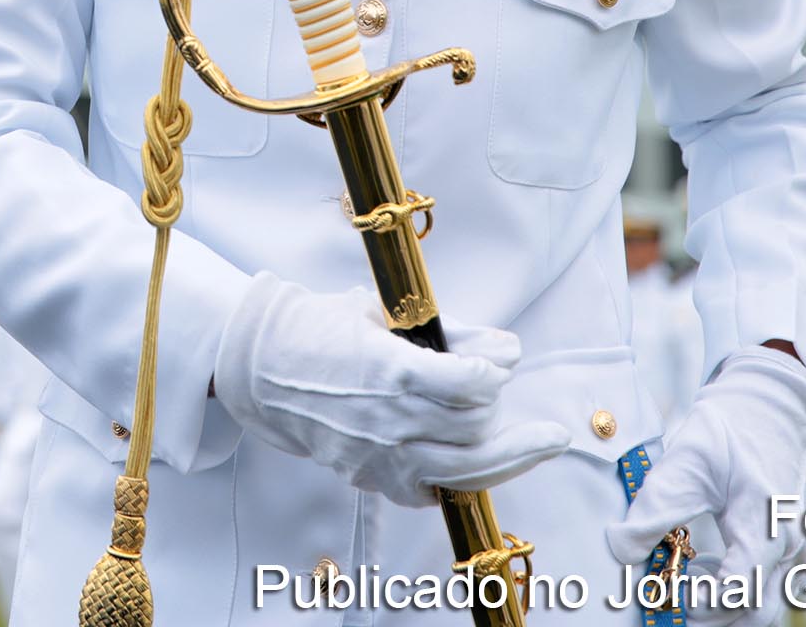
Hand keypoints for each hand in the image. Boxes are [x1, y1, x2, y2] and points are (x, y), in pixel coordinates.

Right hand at [213, 272, 568, 508]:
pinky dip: (458, 476)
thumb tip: (508, 352)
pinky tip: (469, 456)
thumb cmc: (323, 329)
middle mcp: (389, 420)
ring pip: (469, 470)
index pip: (471, 383)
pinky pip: (433, 491)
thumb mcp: (384, 314)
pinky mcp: (372, 478)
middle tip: (494, 389)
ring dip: (512, 453)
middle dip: (496, 405)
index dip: (493, 372)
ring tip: (543, 440)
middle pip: (476, 426)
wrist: (262, 370)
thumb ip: (451, 333)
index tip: (498, 363)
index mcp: (390, 370)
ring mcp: (381, 456)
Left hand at [606, 347, 805, 625]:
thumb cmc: (726, 432)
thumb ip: (651, 510)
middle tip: (673, 606)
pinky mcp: (790, 547)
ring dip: (723, 604)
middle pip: (757, 610)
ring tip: (685, 580)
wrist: (767, 406)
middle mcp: (790, 543)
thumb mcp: (682, 463)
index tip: (673, 593)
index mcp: (766, 522)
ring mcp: (796, 548)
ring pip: (764, 603)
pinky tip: (705, 565)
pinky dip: (734, 589)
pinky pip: (767, 585)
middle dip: (714, 616)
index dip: (706, 602)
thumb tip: (620, 552)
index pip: (743, 589)